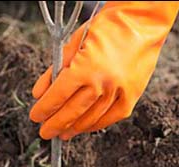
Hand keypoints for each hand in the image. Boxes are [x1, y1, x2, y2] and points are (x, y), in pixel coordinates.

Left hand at [30, 1, 178, 140]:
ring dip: (74, 128)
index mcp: (85, 67)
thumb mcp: (74, 42)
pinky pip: (110, 117)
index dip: (44, 109)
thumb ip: (55, 70)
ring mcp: (119, 92)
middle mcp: (103, 83)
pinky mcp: (132, 96)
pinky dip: (95, 124)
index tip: (35, 116)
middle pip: (72, 112)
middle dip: (55, 124)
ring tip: (63, 133)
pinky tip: (84, 127)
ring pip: (91, 118)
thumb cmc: (106, 28)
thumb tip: (39, 93)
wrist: (142, 22)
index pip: (58, 96)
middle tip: (45, 132)